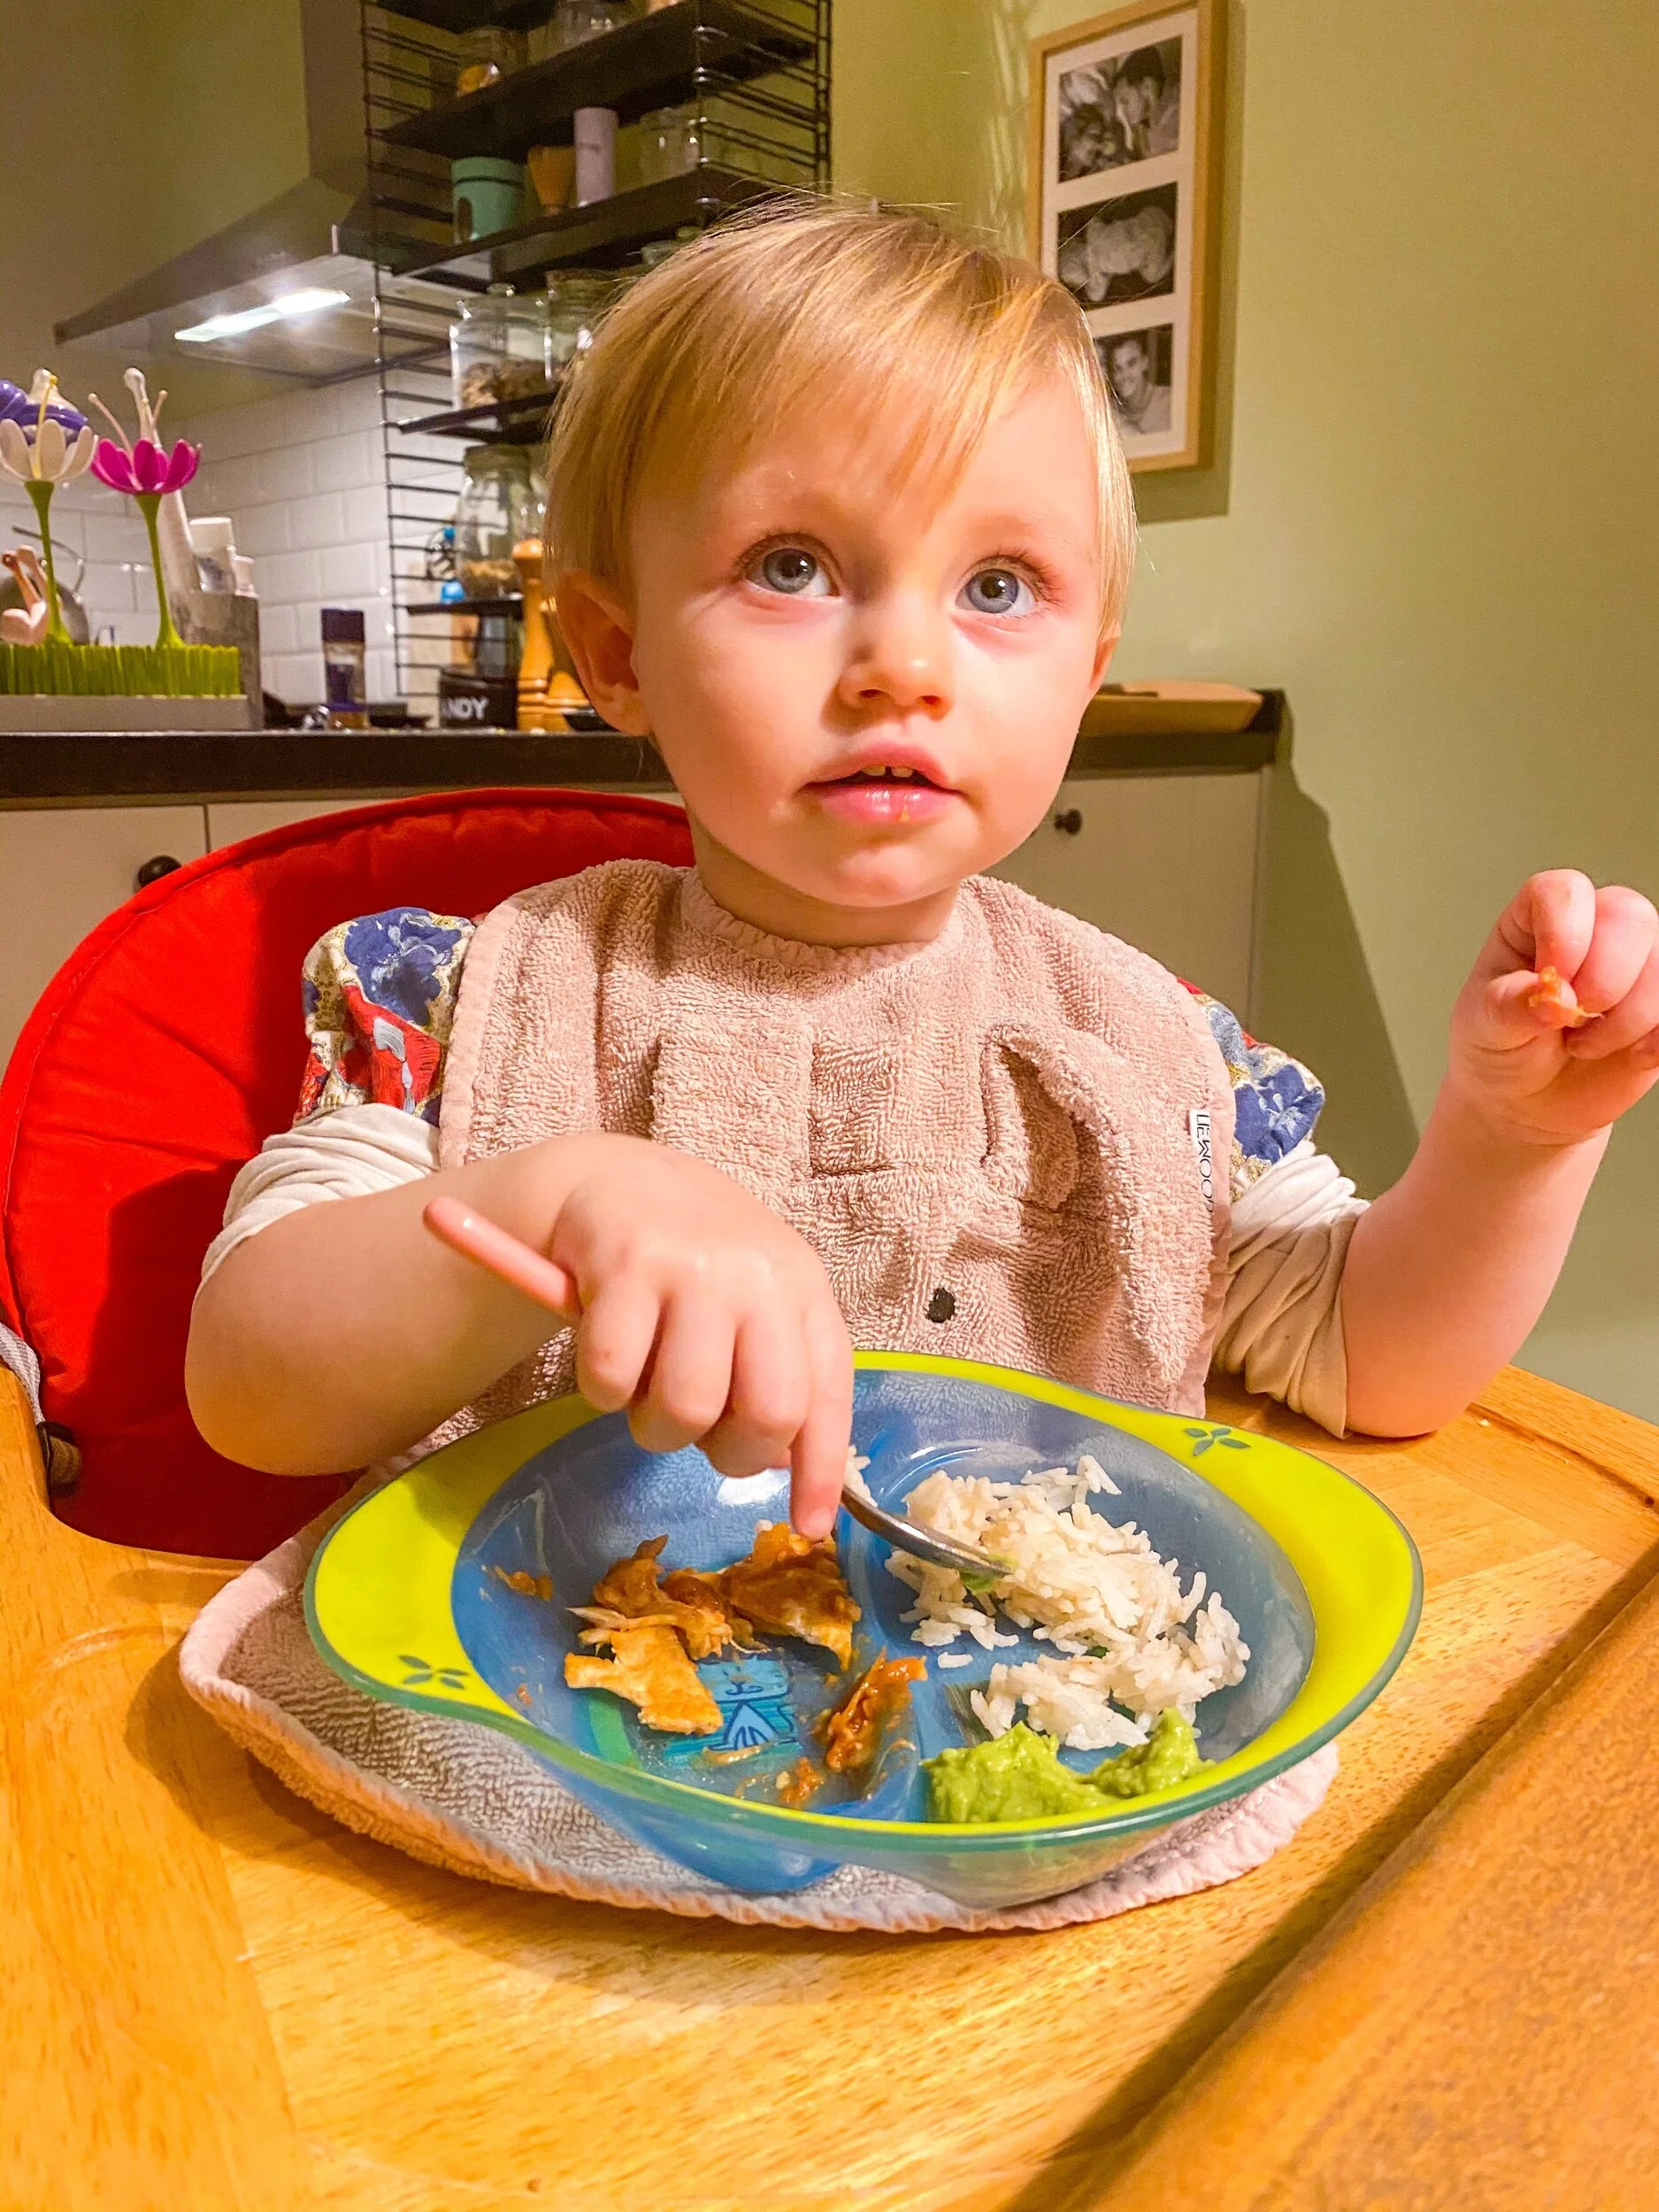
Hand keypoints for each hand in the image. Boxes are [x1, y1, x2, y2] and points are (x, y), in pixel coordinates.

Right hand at [545, 1139, 851, 1536]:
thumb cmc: (697, 1264)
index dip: (820, 1471)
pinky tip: (606, 1351)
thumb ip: (778, 1374)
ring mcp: (693, 1268)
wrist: (617, 1181)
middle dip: (729, 1454)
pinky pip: (612, 1379)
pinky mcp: (624, 1265)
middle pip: (767, 1414)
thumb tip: (789, 1474)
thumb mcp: (756, 1303)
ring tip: (646, 1387)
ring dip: (655, 1426)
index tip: (809, 1527)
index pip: (827, 1395)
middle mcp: (759, 1276)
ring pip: (686, 1408)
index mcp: (802, 1290)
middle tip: (699, 1432)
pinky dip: (601, 1390)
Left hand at [1449, 869, 1658, 1146]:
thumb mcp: (1486, 1027)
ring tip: (1583, 1045)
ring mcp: (1635, 964)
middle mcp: (1594, 930)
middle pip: (1629, 916)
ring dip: (1626, 1018)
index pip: (1565, 892)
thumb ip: (1511, 1006)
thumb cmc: (1499, 1047)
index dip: (1565, 932)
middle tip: (1569, 1020)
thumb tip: (1552, 996)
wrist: (1524, 1102)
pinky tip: (1629, 1057)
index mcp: (1537, 920)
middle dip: (1604, 978)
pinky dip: (1657, 1039)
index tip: (1551, 979)